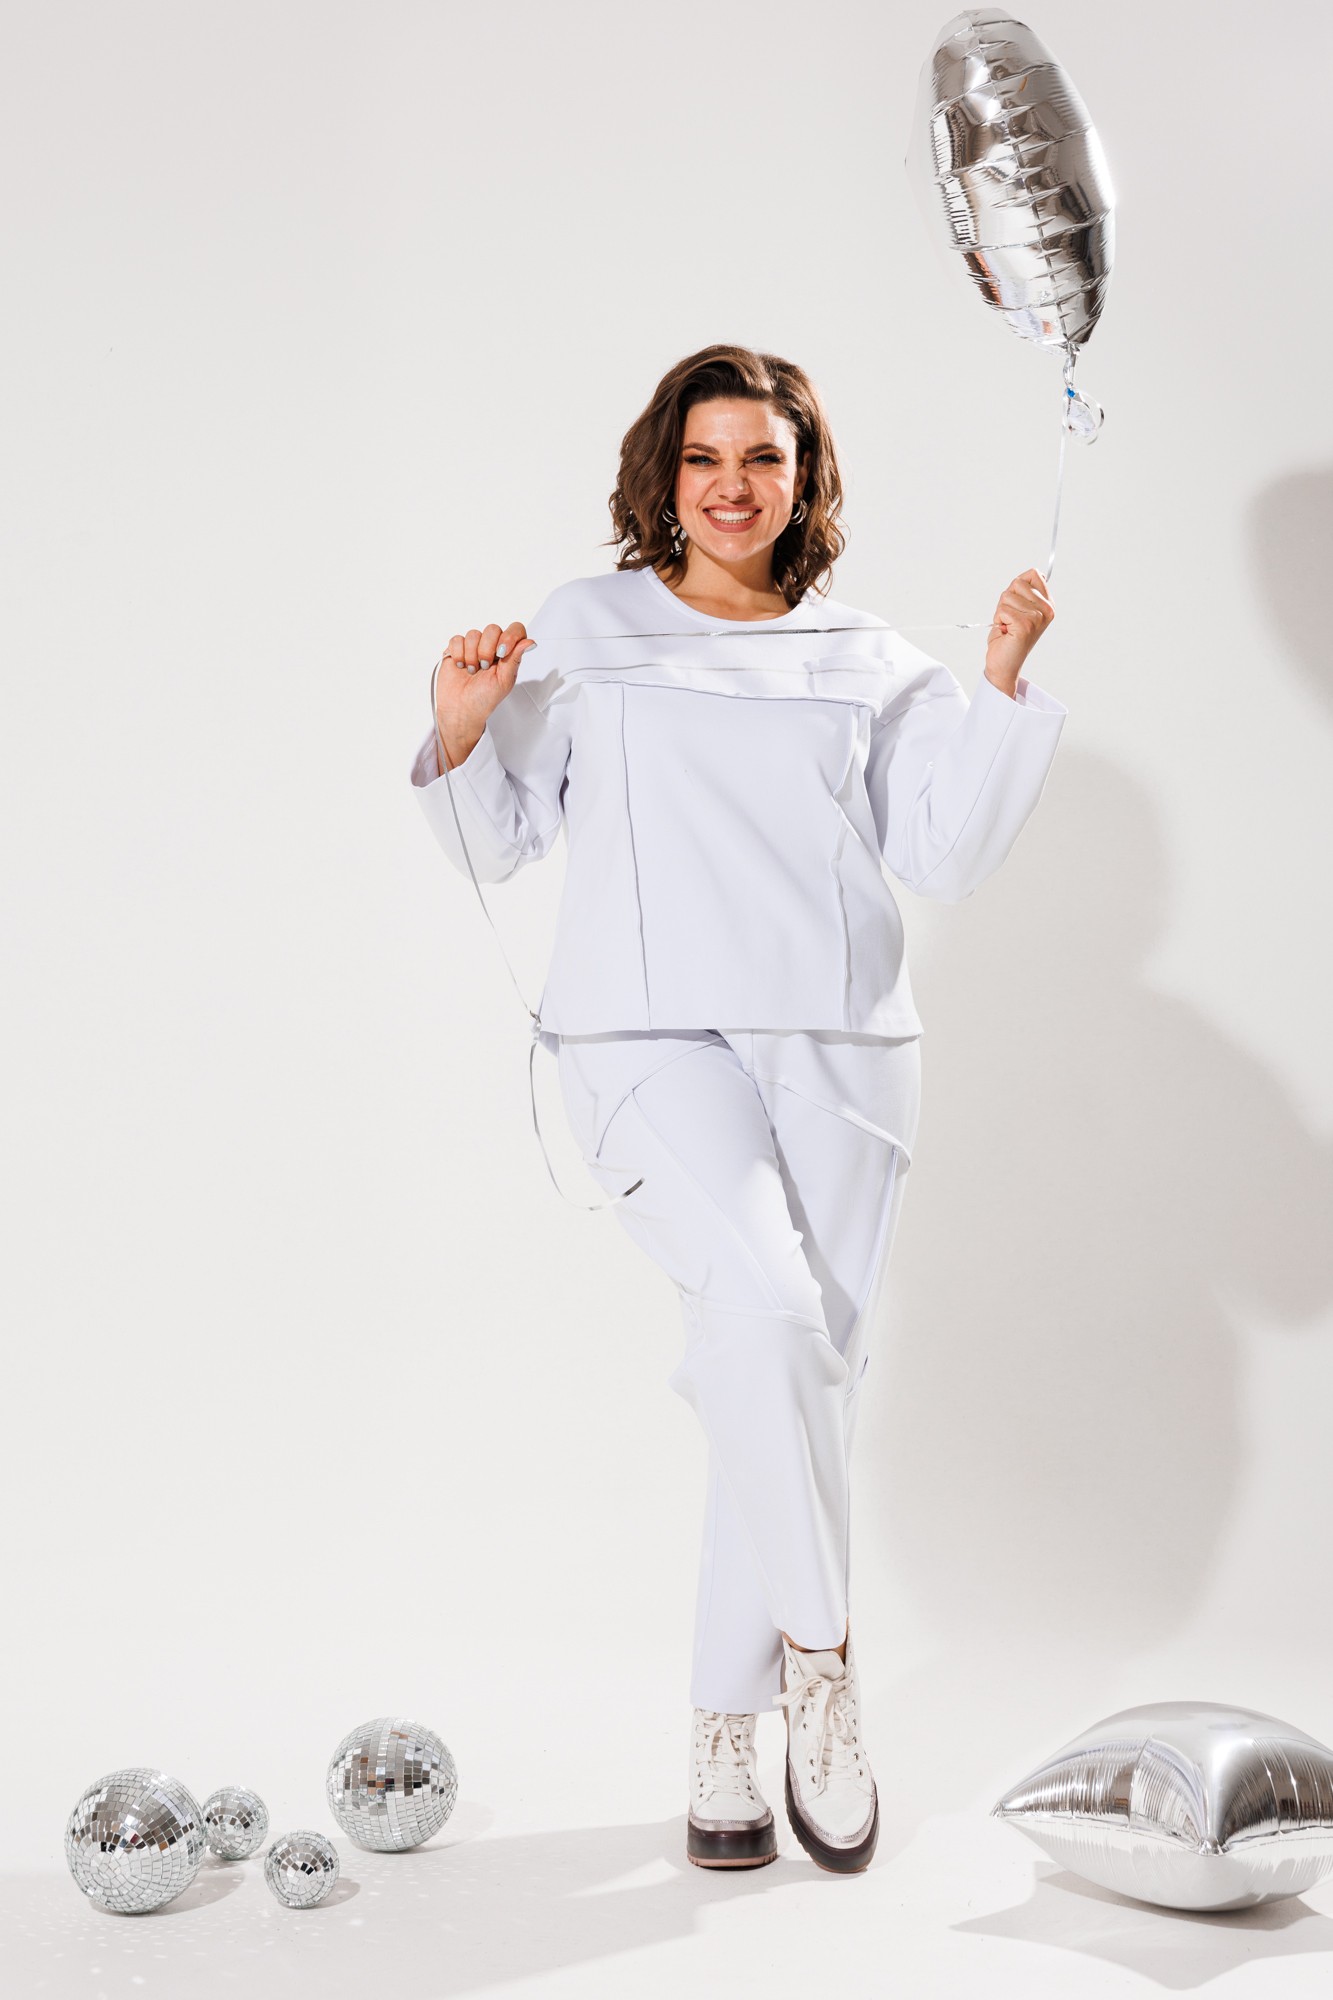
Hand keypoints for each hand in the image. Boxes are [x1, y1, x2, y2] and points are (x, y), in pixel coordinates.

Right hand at [434, 620, 537, 768]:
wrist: (461, 709)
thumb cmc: (484, 699)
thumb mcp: (504, 681)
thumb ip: (515, 659)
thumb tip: (530, 643)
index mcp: (507, 654)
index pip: (515, 630)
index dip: (510, 636)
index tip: (502, 652)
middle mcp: (491, 647)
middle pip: (493, 629)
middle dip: (487, 649)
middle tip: (485, 667)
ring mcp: (474, 647)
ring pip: (474, 633)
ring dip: (472, 654)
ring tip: (472, 670)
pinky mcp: (457, 649)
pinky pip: (457, 639)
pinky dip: (458, 653)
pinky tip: (461, 666)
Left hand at [984, 569, 1054, 694]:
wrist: (1003, 664)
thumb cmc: (1008, 637)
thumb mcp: (1018, 607)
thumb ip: (1025, 590)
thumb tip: (1036, 572)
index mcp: (1048, 604)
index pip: (1033, 574)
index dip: (1017, 587)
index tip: (1017, 605)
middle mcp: (1046, 610)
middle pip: (1017, 583)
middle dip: (1006, 601)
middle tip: (1009, 619)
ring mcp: (1037, 618)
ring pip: (1007, 597)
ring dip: (1001, 612)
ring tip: (1007, 626)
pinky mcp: (1025, 625)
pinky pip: (1002, 610)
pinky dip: (998, 620)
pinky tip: (1005, 632)